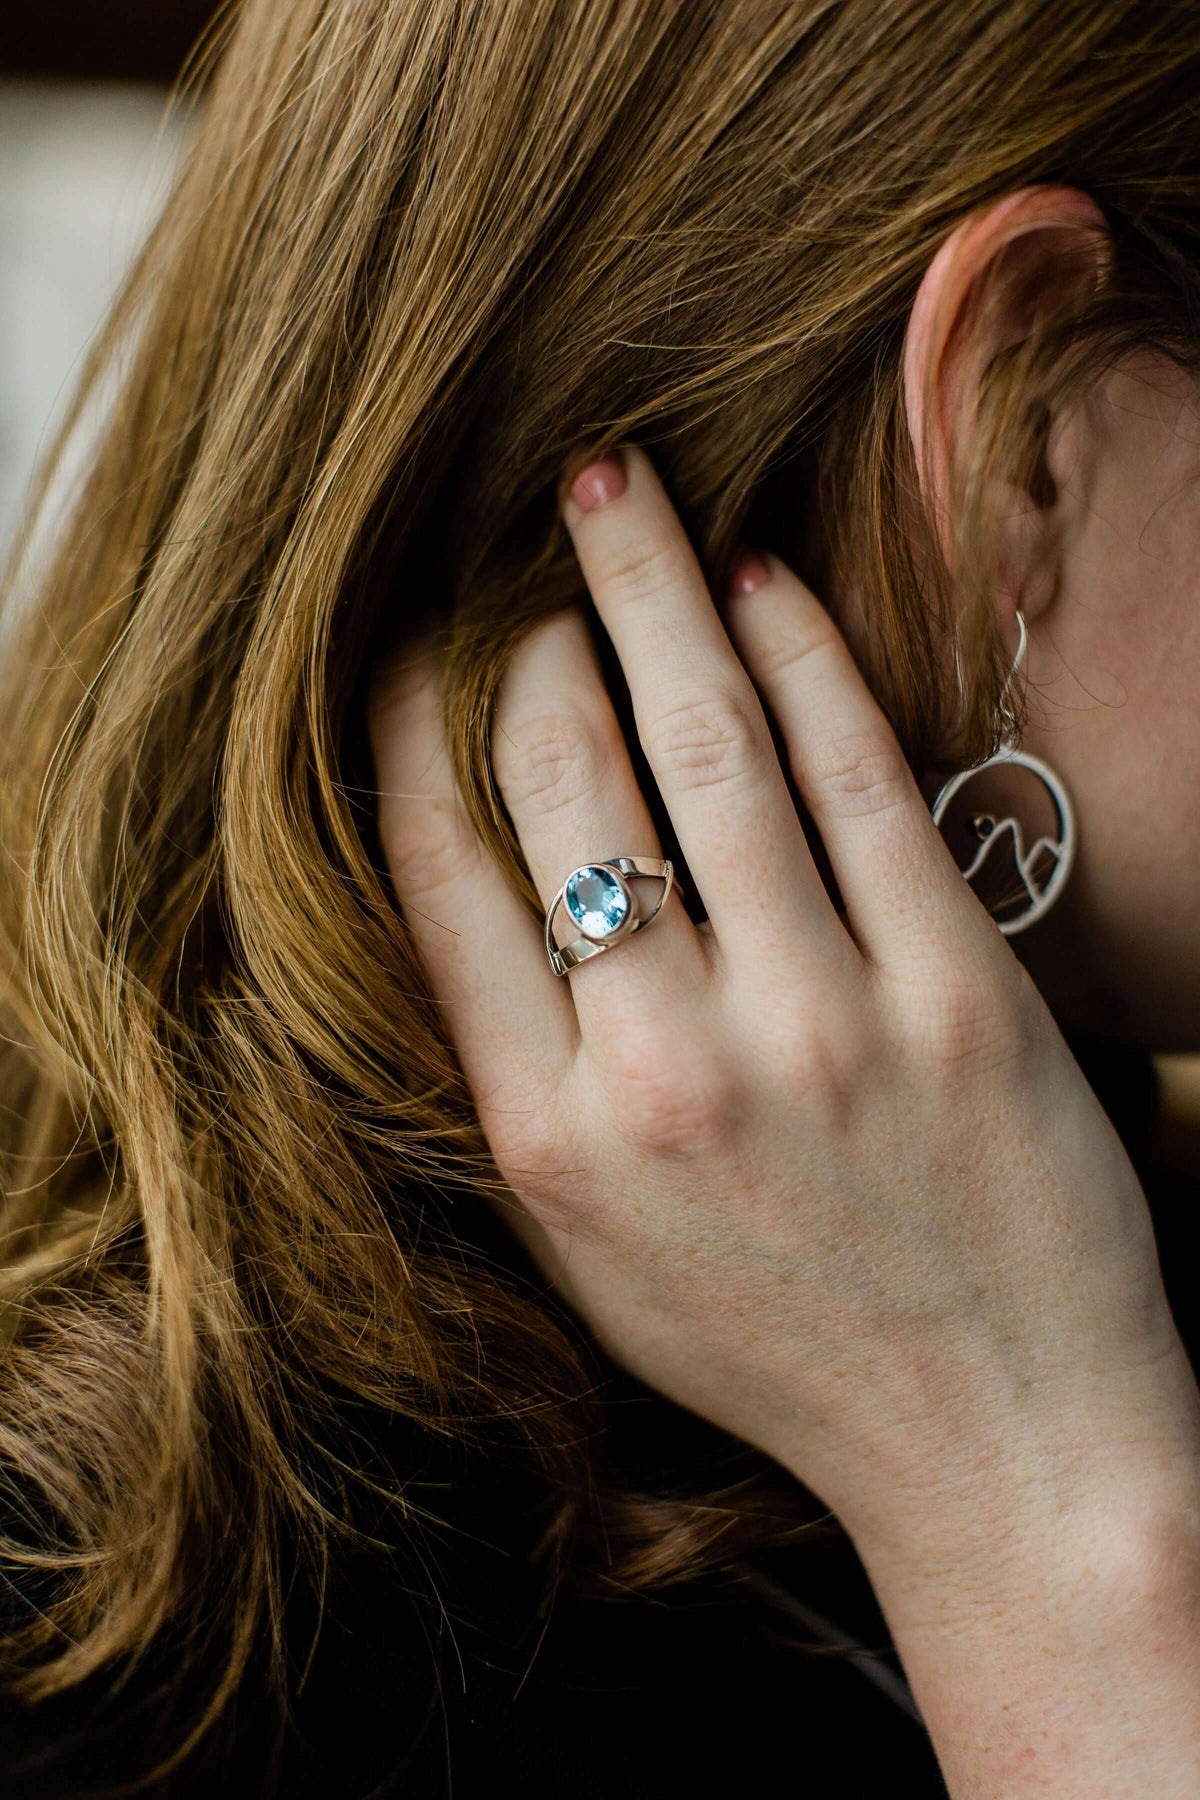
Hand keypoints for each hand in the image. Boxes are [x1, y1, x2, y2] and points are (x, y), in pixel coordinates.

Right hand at [367, 444, 1198, 1545]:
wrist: (999, 1444)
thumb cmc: (780, 1343)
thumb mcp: (590, 1254)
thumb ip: (512, 1079)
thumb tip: (457, 874)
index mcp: (544, 1139)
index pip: (435, 872)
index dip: (412, 725)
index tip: (414, 645)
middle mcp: (661, 1071)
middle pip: (559, 778)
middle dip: (532, 631)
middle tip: (533, 555)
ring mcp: (817, 1025)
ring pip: (705, 743)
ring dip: (649, 590)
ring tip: (619, 496)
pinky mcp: (955, 992)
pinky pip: (859, 775)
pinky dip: (801, 655)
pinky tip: (762, 583)